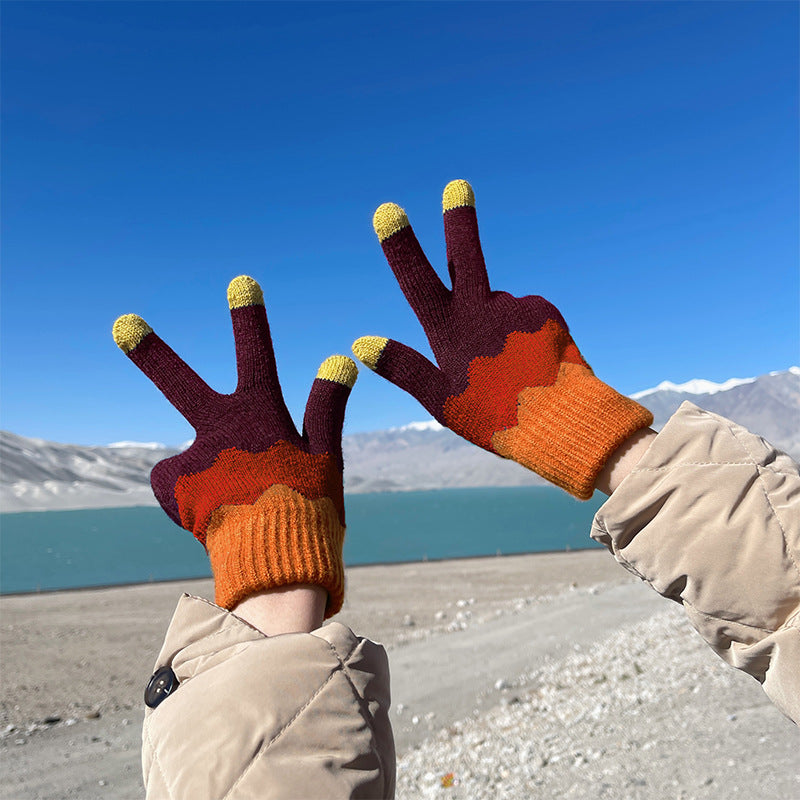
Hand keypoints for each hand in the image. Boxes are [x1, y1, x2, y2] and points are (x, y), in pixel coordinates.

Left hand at [113, 276, 356, 614]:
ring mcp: (195, 460)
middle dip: (151, 352)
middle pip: (179, 384)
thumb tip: (341, 356)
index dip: (249, 317)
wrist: (277, 565)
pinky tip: (217, 517)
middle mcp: (222, 431)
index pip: (257, 355)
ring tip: (234, 510)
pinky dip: (194, 498)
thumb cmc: (310, 511)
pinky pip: (179, 486)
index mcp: (262, 417)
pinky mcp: (175, 490)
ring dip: (200, 474)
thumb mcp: (326, 457)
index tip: (240, 281)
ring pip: (187, 456)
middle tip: (122, 324)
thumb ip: (326, 406)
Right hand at [352, 180, 651, 498]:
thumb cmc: (495, 419)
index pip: (418, 281)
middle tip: (458, 185)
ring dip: (496, 325)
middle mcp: (484, 310)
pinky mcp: (545, 311)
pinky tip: (530, 362)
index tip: (388, 210)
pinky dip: (521, 332)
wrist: (563, 424)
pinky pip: (524, 314)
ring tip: (511, 371)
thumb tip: (360, 342)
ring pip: (496, 304)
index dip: (401, 246)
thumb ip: (403, 368)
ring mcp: (516, 308)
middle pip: (466, 256)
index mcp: (452, 333)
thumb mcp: (441, 402)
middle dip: (459, 219)